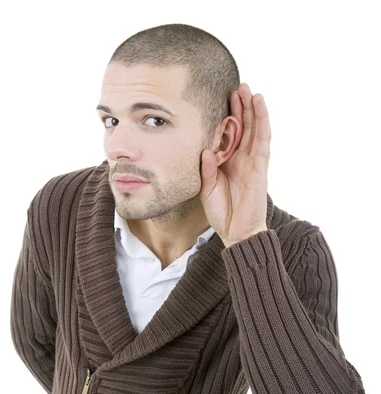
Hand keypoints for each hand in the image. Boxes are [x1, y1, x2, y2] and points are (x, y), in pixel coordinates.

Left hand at [198, 83, 270, 245]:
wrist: (235, 232)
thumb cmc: (221, 212)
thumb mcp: (206, 189)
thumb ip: (206, 169)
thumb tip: (206, 150)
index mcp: (227, 162)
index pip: (228, 134)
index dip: (227, 116)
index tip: (221, 97)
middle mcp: (241, 159)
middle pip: (243, 127)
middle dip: (241, 106)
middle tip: (237, 85)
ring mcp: (252, 162)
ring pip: (254, 129)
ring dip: (253, 109)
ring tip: (249, 89)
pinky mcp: (261, 167)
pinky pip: (263, 141)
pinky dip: (263, 123)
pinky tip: (261, 107)